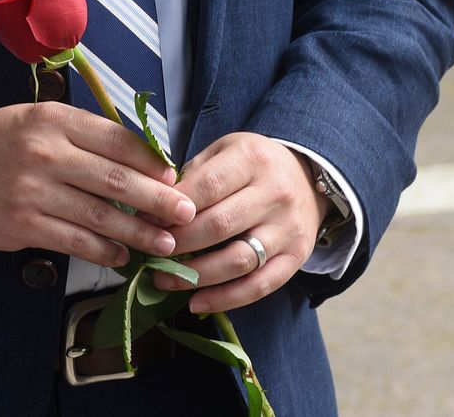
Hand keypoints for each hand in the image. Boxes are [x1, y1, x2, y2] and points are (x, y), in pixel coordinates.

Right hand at [0, 102, 196, 266]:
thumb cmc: (2, 143)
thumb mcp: (40, 121)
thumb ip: (86, 136)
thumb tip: (145, 159)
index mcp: (56, 120)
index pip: (118, 140)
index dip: (153, 162)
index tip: (176, 178)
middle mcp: (46, 153)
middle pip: (116, 180)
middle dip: (158, 201)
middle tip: (187, 214)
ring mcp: (32, 191)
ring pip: (100, 215)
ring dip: (138, 232)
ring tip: (164, 242)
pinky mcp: (22, 224)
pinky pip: (74, 241)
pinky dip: (104, 251)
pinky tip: (122, 255)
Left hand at [152, 133, 329, 311]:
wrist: (307, 179)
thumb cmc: (253, 166)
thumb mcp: (225, 150)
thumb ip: (193, 174)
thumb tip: (154, 206)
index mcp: (252, 160)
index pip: (208, 186)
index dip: (174, 207)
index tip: (146, 220)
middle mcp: (275, 193)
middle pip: (220, 225)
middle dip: (179, 243)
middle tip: (150, 252)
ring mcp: (288, 228)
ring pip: (237, 260)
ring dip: (195, 276)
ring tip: (163, 280)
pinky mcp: (296, 257)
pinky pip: (259, 286)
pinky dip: (225, 299)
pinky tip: (196, 302)